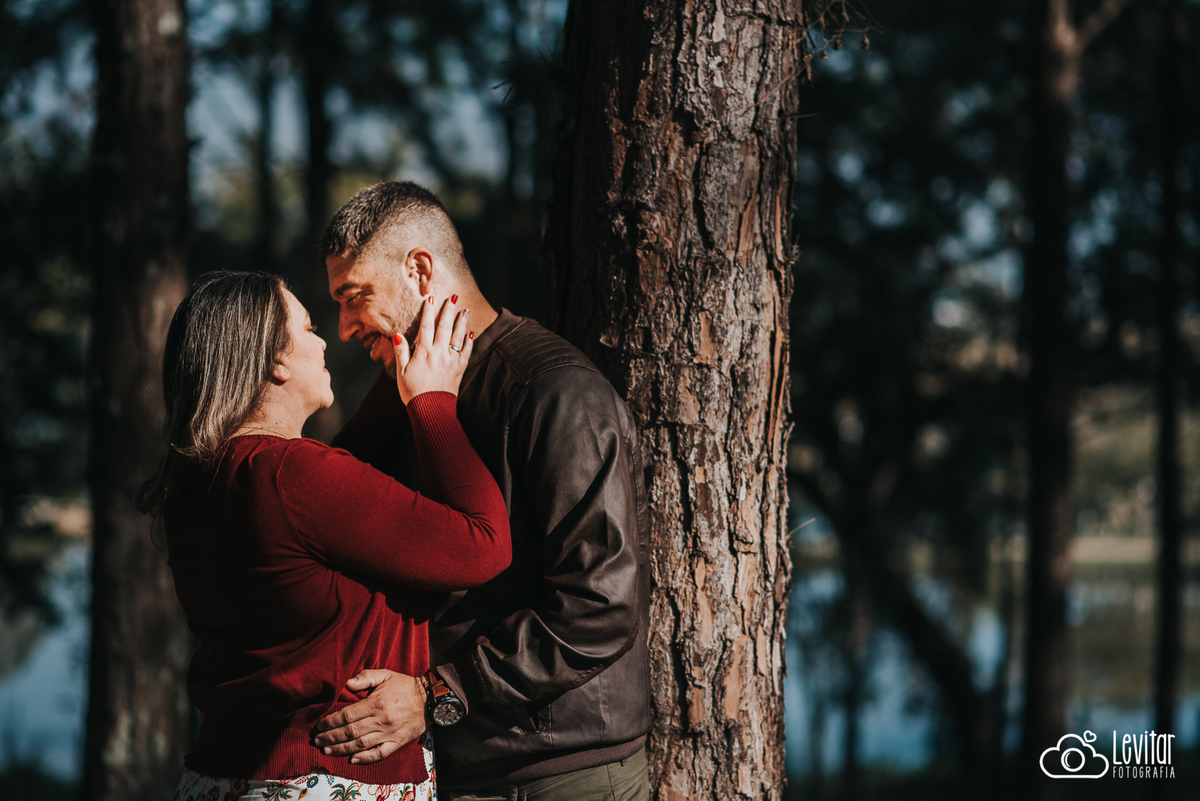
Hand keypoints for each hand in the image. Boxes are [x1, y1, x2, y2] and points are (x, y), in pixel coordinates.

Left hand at [312, 669, 426, 763]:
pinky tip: (352, 759)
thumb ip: (365, 677)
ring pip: (361, 745)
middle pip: (350, 732)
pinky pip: (379, 754)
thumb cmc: (405, 686)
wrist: (430, 698)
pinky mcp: (397, 742)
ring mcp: (389, 733)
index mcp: (376, 703)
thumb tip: (347, 682)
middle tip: (317, 740)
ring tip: (327, 750)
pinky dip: (365, 758)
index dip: (331, 722)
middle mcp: (381, 720)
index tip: (320, 725)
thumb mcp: (386, 675)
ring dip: (341, 749)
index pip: (348, 715)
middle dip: (331, 737)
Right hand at [391, 296, 472, 404]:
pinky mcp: (459, 369)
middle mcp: (439, 353)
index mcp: (424, 352)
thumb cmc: (413, 392)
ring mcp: (451, 360)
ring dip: (462, 322)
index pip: (426, 327)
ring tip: (465, 310)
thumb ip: (401, 352)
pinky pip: (466, 352)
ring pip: (458, 336)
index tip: (431, 298)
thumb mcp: (402, 372)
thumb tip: (397, 334)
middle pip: (445, 327)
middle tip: (454, 297)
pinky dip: (469, 342)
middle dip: (449, 310)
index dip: (428, 311)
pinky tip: (471, 333)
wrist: (432, 410)